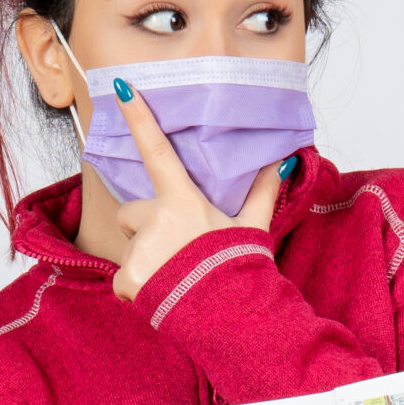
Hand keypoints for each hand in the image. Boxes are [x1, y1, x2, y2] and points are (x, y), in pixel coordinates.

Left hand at [108, 80, 287, 301]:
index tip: (121, 88)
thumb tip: (282, 161)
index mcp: (183, 201)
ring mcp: (140, 250)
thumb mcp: (252, 227)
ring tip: (177, 275)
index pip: (158, 150)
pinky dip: (140, 288)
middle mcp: (156, 220)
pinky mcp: (128, 279)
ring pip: (130, 248)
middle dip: (146, 229)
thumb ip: (262, 192)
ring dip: (146, 261)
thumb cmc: (239, 268)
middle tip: (179, 249)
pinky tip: (164, 294)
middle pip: (134, 214)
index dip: (139, 117)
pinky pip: (125, 280)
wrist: (231, 316)